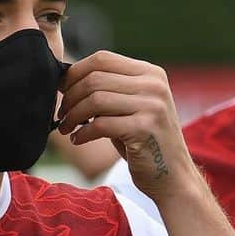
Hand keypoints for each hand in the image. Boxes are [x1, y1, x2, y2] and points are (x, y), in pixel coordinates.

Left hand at [57, 51, 190, 200]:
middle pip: (95, 78)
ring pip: (95, 100)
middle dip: (70, 96)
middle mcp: (153, 85)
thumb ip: (111, 90)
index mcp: (150, 73)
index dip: (75, 73)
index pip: (103, 59)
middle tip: (62, 114)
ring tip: (66, 128)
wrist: (173, 176)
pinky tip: (78, 140)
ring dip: (73, 115)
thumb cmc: (145, 142)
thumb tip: (69, 80)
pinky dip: (83, 133)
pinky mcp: (144, 129)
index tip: (62, 89)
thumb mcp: (132, 108)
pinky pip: (100, 124)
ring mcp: (152, 106)